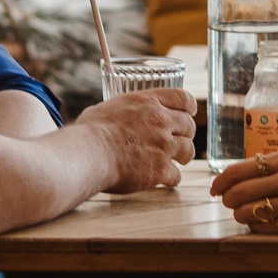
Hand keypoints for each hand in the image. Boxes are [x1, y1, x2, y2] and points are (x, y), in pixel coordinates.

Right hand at [74, 86, 196, 192]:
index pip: (183, 98)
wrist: (87, 154)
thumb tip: (116, 113)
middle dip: (186, 134)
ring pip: (189, 150)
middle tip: (180, 140)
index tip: (190, 112)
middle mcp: (161, 121)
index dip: (189, 106)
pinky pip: (176, 175)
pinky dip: (171, 178)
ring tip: (178, 160)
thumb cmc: (89, 132)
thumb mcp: (107, 108)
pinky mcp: (160, 170)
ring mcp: (163, 146)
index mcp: (148, 102)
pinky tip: (164, 179)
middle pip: (189, 125)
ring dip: (183, 156)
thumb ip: (122, 110)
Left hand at [209, 152, 277, 231]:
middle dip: (227, 200)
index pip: (238, 171)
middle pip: (237, 193)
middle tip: (229, 202)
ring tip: (245, 213)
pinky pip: (265, 229)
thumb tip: (241, 176)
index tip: (215, 188)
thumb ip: (274, 166)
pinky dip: (257, 227)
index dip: (220, 182)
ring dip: (240, 215)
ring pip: (247, 213)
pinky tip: (261, 222)